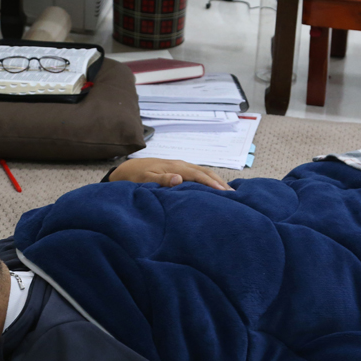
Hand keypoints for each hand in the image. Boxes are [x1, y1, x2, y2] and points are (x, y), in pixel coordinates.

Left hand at [109, 158, 232, 190]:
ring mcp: (180, 167)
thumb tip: (179, 179)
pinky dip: (209, 180)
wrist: (126, 169)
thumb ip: (161, 180)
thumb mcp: (145, 180)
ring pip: (203, 172)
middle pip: (205, 172)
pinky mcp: (179, 170)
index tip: (224, 193)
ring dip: (217, 181)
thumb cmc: (134, 177)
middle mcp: (180, 165)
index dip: (211, 184)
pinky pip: (198, 174)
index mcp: (175, 167)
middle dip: (220, 182)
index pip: (198, 175)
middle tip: (234, 195)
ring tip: (229, 192)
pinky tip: (214, 187)